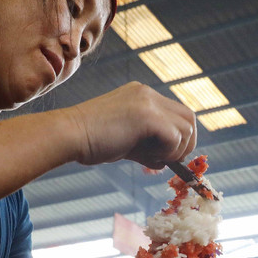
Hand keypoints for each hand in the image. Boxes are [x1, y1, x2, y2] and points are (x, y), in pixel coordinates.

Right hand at [66, 82, 196, 168]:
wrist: (68, 135)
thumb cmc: (91, 141)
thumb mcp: (126, 142)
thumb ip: (147, 148)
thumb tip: (166, 163)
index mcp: (142, 95)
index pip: (176, 113)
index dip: (179, 137)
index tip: (168, 156)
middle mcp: (148, 94)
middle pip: (189, 117)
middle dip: (186, 143)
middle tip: (170, 161)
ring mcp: (148, 103)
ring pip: (187, 127)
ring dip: (177, 150)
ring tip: (155, 160)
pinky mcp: (147, 117)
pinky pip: (175, 136)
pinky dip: (169, 152)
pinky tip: (150, 158)